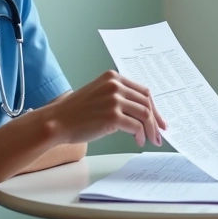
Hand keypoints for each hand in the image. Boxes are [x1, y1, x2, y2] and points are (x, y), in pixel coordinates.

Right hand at [45, 71, 166, 147]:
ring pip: (145, 114)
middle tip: (159, 132)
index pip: (143, 91)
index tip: (159, 119)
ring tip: (151, 139)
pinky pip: (136, 126)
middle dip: (156, 119)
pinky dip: (141, 135)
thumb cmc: (75, 112)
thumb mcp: (99, 94)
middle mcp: (115, 85)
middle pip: (147, 101)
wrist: (57, 121)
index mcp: (113, 77)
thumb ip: (118, 97)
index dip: (154, 107)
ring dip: (151, 129)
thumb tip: (141, 112)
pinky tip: (138, 141)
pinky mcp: (112, 115)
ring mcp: (114, 100)